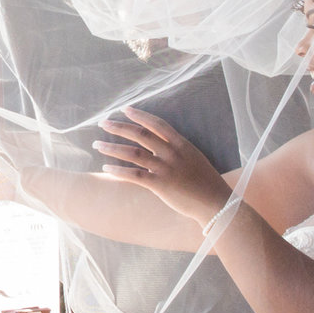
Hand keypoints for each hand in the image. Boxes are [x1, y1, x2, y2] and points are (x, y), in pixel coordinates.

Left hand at [94, 107, 230, 222]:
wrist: (215, 203)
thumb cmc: (206, 182)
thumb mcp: (194, 158)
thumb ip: (178, 150)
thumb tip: (162, 144)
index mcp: (181, 144)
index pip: (157, 124)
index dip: (140, 115)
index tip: (125, 109)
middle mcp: (172, 153)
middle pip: (140, 134)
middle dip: (119, 127)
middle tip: (103, 123)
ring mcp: (166, 168)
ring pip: (133, 153)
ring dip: (113, 147)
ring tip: (97, 144)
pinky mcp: (160, 185)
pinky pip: (134, 175)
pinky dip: (118, 171)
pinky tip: (106, 169)